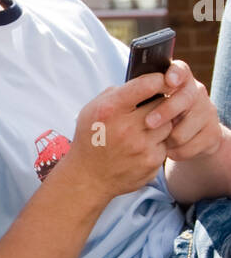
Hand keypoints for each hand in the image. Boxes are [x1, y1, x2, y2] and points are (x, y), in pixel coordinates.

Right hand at [64, 73, 174, 203]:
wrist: (88, 178)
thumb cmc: (91, 139)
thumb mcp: (91, 110)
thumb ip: (115, 93)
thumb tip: (142, 81)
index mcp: (110, 110)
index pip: (147, 85)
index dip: (159, 79)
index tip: (162, 80)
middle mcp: (127, 128)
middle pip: (163, 103)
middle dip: (160, 102)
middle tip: (153, 106)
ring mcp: (141, 147)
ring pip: (168, 124)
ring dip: (162, 124)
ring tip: (145, 129)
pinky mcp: (152, 163)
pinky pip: (165, 144)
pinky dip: (158, 143)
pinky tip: (143, 147)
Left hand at [142, 59, 222, 161]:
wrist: (184, 139)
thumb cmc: (152, 115)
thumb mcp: (144, 101)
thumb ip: (135, 94)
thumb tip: (118, 93)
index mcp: (178, 79)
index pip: (180, 70)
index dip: (175, 74)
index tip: (168, 81)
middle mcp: (196, 91)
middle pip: (185, 98)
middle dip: (165, 111)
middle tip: (148, 123)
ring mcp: (207, 112)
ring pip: (184, 127)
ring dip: (166, 138)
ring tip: (153, 141)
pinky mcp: (211, 133)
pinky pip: (190, 146)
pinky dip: (175, 151)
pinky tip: (167, 149)